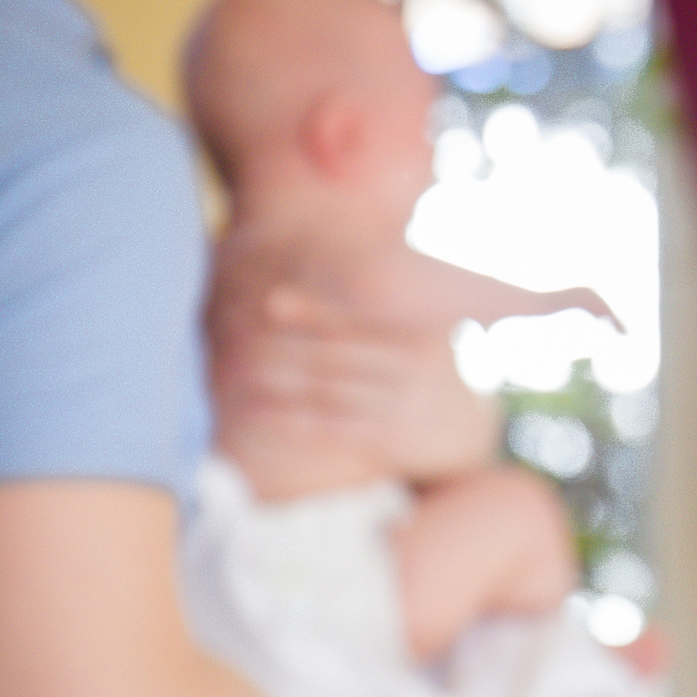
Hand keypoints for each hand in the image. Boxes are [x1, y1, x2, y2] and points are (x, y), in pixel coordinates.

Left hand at [225, 287, 499, 481]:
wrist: (460, 433)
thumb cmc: (424, 368)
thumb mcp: (422, 331)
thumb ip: (389, 303)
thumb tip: (344, 255)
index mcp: (417, 335)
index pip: (356, 321)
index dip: (311, 309)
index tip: (272, 299)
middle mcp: (411, 371)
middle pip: (333, 356)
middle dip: (284, 345)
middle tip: (237, 334)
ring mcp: (399, 408)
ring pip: (325, 392)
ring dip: (279, 381)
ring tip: (237, 368)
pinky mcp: (386, 442)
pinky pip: (329, 428)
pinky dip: (290, 418)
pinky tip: (258, 408)